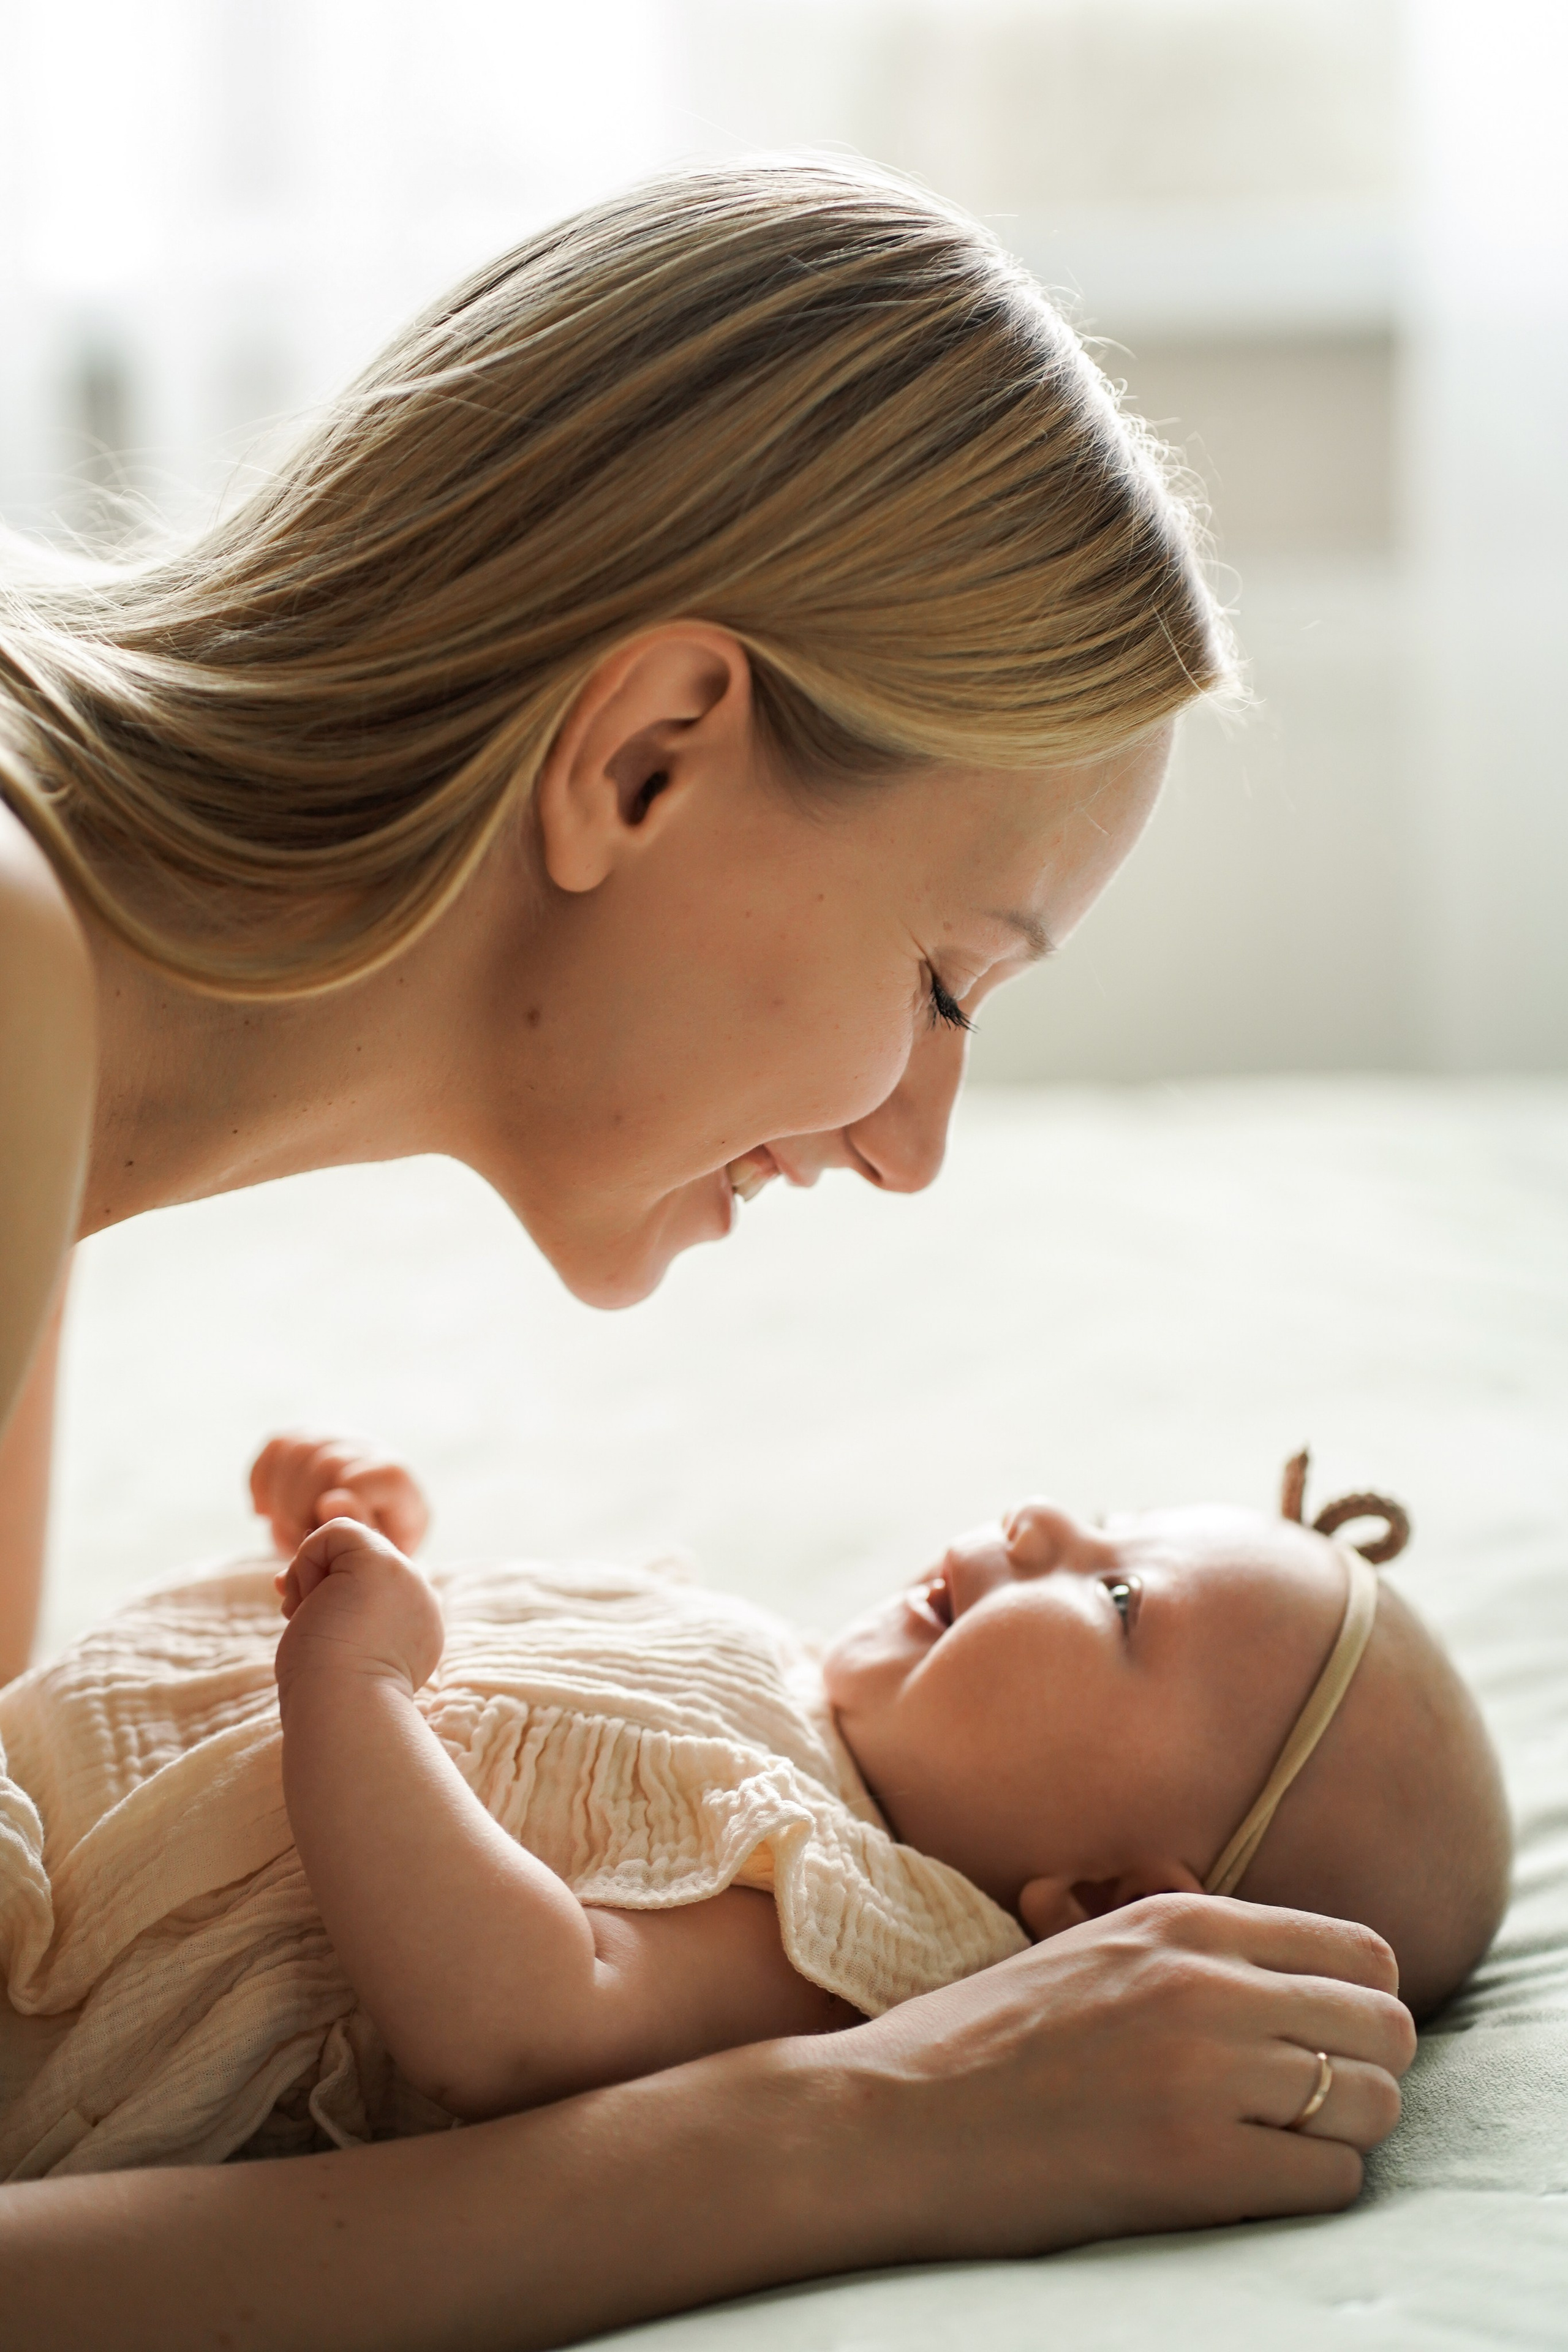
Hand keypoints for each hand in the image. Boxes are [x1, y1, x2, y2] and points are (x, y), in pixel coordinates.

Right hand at [250, 1430, 429, 1556]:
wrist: (354, 1536)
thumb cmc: (367, 1550)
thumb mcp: (371, 1552)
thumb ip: (357, 1529)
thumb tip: (331, 1501)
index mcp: (395, 1478)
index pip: (359, 1481)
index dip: (335, 1513)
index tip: (323, 1541)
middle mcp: (369, 1449)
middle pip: (324, 1464)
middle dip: (301, 1511)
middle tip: (298, 1543)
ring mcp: (337, 1437)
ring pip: (297, 1451)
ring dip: (280, 1499)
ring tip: (286, 1530)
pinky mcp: (307, 1436)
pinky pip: (277, 1447)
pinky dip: (262, 1483)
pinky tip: (264, 1512)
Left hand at [274, 1519, 444, 1699]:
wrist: (342, 1710)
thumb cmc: (330, 1697)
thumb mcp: (342, 1651)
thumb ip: (338, 1615)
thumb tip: (288, 1578)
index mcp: (417, 1627)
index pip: (368, 1586)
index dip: (330, 1596)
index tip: (310, 1623)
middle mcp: (420, 1598)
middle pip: (357, 1563)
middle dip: (319, 1585)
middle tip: (303, 1621)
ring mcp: (406, 1576)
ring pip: (346, 1546)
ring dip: (311, 1578)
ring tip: (309, 1617)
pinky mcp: (381, 1561)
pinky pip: (334, 1531)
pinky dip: (306, 1561)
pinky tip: (308, 1602)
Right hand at [837, 1893, 1414, 2258]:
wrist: (895, 2116)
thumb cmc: (986, 2039)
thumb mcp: (1096, 1947)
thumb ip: (1194, 1950)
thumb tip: (1302, 1982)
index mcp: (1182, 1920)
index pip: (1360, 1952)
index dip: (1358, 2005)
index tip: (1325, 2042)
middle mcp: (1207, 1982)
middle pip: (1385, 2025)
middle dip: (1366, 2070)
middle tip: (1312, 2105)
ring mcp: (1204, 2072)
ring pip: (1371, 2104)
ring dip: (1343, 2134)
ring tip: (1278, 2147)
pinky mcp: (1194, 2165)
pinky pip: (1330, 2181)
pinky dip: (1308, 2191)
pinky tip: (1250, 2186)